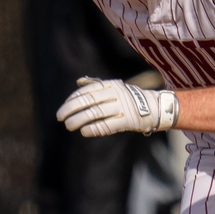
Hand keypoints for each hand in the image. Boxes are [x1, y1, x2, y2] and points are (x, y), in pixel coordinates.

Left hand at [57, 77, 178, 137]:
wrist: (154, 108)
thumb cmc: (130, 98)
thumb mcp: (114, 87)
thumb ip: (96, 85)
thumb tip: (78, 82)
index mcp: (110, 84)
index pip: (86, 91)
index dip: (72, 100)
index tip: (63, 108)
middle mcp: (115, 93)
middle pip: (88, 100)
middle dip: (71, 109)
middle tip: (60, 117)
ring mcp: (122, 107)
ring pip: (95, 113)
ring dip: (79, 120)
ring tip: (68, 126)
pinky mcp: (128, 120)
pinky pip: (107, 125)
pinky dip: (94, 128)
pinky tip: (84, 131)